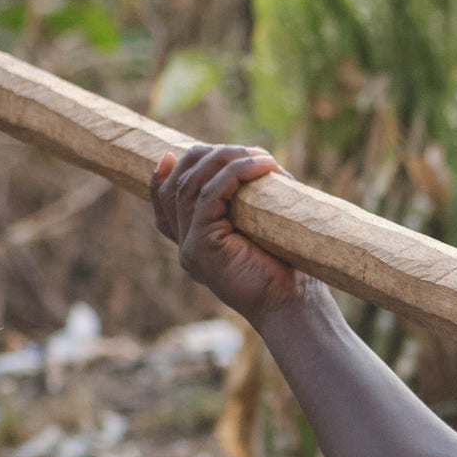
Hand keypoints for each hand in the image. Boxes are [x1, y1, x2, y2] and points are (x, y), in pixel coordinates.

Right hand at [150, 143, 303, 331]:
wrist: (293, 305)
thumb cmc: (289, 270)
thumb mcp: (266, 225)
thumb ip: (253, 196)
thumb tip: (262, 159)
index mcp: (197, 244)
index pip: (165, 205)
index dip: (163, 177)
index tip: (176, 153)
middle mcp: (187, 245)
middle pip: (173, 187)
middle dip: (204, 158)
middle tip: (245, 151)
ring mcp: (190, 246)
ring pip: (190, 185)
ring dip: (225, 159)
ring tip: (259, 155)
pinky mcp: (201, 245)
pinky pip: (208, 195)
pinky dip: (233, 173)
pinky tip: (260, 165)